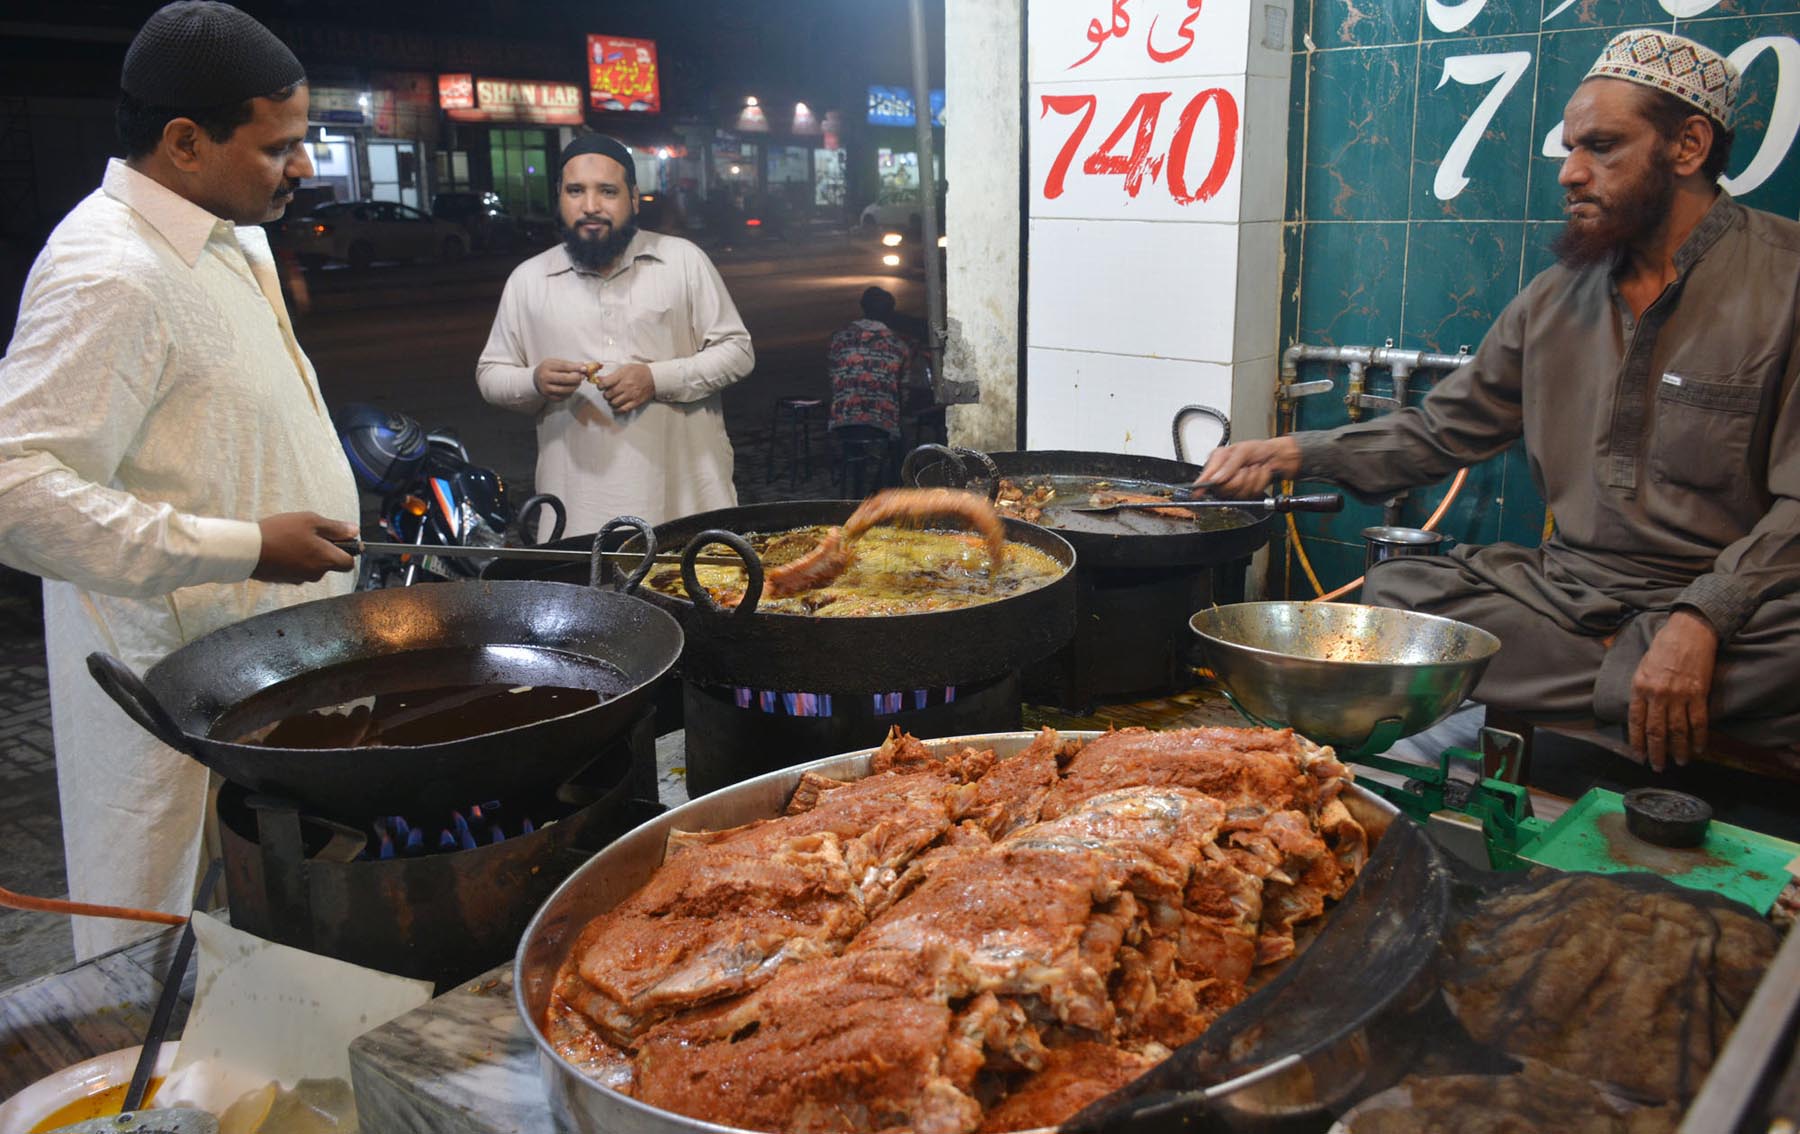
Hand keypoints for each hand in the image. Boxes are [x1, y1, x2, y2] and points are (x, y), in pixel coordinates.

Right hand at [253, 512, 357, 583]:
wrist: (247, 550)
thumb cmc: (280, 533)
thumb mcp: (311, 521)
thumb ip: (335, 528)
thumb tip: (355, 531)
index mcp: (326, 560)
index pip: (349, 563)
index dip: (347, 550)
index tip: (339, 538)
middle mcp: (316, 573)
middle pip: (330, 564)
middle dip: (324, 550)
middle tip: (309, 533)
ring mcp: (300, 578)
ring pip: (312, 566)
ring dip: (308, 554)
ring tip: (292, 538)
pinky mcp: (285, 580)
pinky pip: (297, 569)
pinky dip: (294, 560)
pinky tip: (282, 547)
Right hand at [533, 358, 587, 400]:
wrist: (536, 379)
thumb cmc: (549, 369)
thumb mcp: (556, 363)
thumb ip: (569, 364)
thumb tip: (583, 367)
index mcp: (546, 367)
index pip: (564, 367)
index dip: (576, 368)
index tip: (585, 368)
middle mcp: (544, 378)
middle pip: (565, 379)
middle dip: (577, 378)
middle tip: (582, 376)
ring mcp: (546, 389)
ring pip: (566, 390)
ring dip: (575, 386)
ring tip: (577, 382)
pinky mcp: (549, 397)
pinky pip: (564, 397)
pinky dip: (570, 392)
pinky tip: (570, 388)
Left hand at [593, 362, 655, 413]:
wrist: (654, 377)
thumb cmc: (639, 371)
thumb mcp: (625, 368)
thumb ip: (612, 374)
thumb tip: (599, 379)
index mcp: (622, 376)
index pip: (605, 383)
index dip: (600, 386)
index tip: (601, 387)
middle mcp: (626, 386)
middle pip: (608, 394)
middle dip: (606, 394)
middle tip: (608, 393)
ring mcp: (631, 395)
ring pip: (614, 403)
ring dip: (611, 402)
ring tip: (613, 399)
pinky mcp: (636, 402)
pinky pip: (623, 409)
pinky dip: (618, 410)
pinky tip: (616, 407)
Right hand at [1196, 437, 1301, 497]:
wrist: (1275, 456)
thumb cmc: (1258, 449)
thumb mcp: (1243, 450)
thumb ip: (1229, 464)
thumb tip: (1217, 478)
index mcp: (1217, 462)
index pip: (1205, 477)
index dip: (1201, 486)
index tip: (1197, 493)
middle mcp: (1223, 475)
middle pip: (1223, 488)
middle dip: (1238, 479)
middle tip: (1244, 469)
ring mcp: (1234, 485)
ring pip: (1238, 492)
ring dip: (1251, 479)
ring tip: (1252, 469)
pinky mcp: (1245, 492)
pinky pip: (1250, 493)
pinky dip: (1258, 482)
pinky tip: (1257, 474)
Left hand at [1627, 609, 1718, 771]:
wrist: (1688, 633)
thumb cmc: (1662, 648)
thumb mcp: (1641, 667)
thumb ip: (1639, 689)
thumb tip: (1638, 711)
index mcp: (1639, 687)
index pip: (1635, 721)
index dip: (1637, 741)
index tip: (1638, 756)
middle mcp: (1657, 694)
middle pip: (1656, 731)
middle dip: (1656, 752)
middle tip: (1657, 767)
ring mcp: (1679, 695)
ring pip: (1678, 730)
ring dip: (1679, 750)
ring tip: (1680, 762)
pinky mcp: (1698, 693)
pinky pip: (1699, 721)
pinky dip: (1700, 738)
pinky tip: (1700, 748)